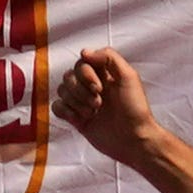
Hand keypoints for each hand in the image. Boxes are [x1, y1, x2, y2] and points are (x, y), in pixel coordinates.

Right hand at [57, 47, 156, 169]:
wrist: (134, 140)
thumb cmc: (135, 109)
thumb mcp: (128, 77)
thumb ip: (109, 57)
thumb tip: (84, 52)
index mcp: (103, 74)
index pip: (82, 62)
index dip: (86, 73)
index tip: (99, 87)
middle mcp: (91, 86)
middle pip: (69, 76)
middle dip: (81, 90)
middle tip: (98, 103)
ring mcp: (82, 102)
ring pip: (62, 90)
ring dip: (76, 102)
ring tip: (92, 113)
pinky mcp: (76, 118)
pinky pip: (57, 106)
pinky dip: (64, 111)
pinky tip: (78, 119)